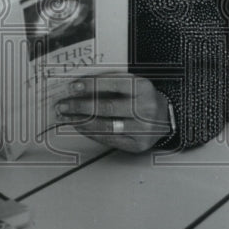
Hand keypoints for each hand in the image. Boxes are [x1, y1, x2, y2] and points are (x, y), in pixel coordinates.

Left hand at [55, 74, 172, 152]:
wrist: (165, 117)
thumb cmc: (143, 98)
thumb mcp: (132, 84)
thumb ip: (110, 83)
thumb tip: (79, 87)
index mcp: (143, 87)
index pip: (112, 84)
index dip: (90, 85)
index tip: (73, 87)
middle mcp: (145, 108)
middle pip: (106, 107)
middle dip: (80, 106)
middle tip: (63, 105)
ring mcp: (143, 128)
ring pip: (105, 126)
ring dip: (81, 122)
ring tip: (67, 117)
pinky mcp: (138, 144)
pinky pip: (109, 139)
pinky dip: (91, 133)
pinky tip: (80, 127)